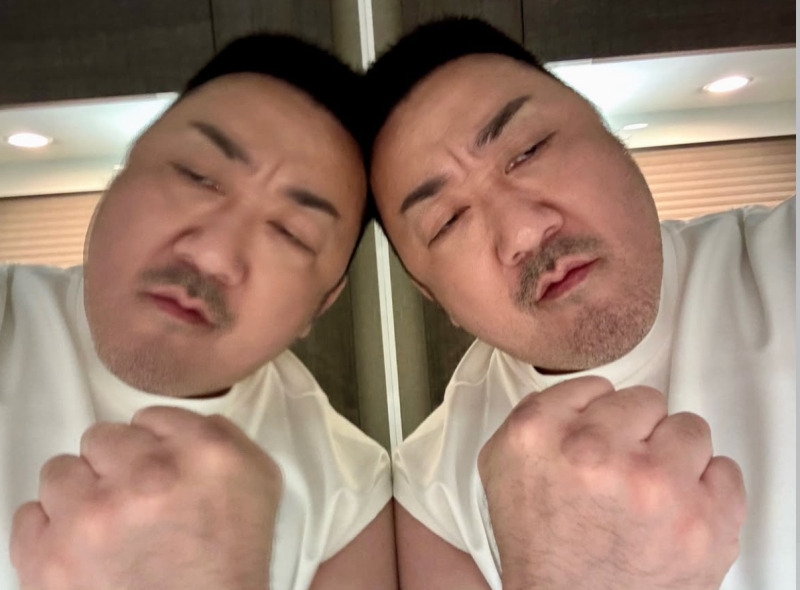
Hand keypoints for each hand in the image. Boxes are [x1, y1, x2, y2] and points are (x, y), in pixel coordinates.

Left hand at [11, 407, 281, 589]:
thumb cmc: (231, 564)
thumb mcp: (260, 485)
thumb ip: (224, 437)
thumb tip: (178, 425)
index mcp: (206, 454)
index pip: (154, 416)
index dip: (157, 446)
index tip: (162, 471)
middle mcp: (149, 475)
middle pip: (104, 438)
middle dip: (118, 468)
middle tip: (136, 502)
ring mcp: (93, 516)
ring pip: (61, 471)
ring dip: (81, 496)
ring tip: (106, 528)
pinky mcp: (50, 557)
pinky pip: (28, 516)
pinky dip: (50, 532)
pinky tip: (81, 550)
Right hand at [478, 376, 745, 589]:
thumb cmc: (540, 544)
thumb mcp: (501, 467)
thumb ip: (535, 414)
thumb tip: (582, 393)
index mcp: (539, 433)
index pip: (593, 385)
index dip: (595, 417)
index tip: (594, 441)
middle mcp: (596, 452)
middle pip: (644, 401)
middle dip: (635, 434)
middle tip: (619, 472)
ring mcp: (656, 485)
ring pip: (689, 428)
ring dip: (673, 458)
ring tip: (649, 493)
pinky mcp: (705, 520)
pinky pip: (727, 471)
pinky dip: (707, 491)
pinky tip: (677, 512)